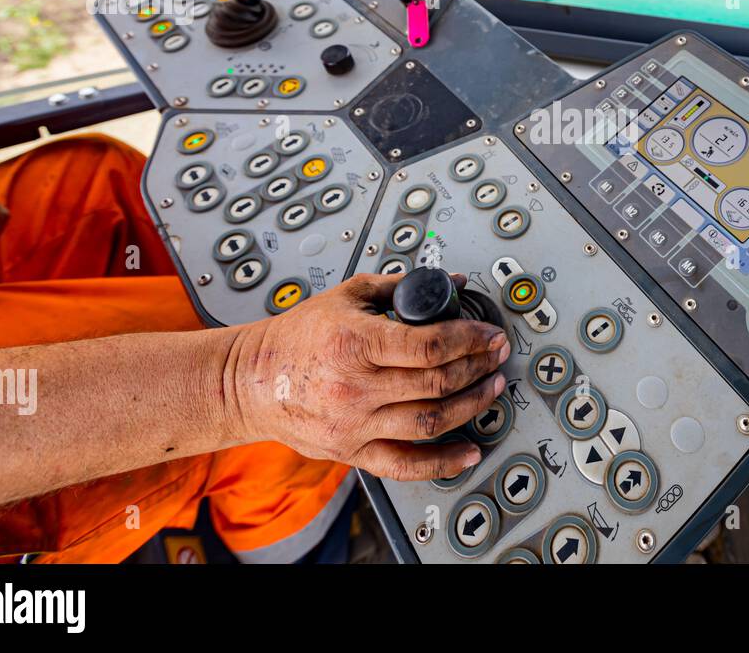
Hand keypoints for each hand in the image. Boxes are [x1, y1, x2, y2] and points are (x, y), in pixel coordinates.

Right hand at [229, 273, 509, 480]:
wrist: (251, 380)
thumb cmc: (298, 337)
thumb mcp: (348, 297)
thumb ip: (400, 287)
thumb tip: (448, 282)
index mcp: (355, 344)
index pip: (431, 346)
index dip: (471, 340)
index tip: (491, 336)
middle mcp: (355, 388)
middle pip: (437, 384)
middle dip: (478, 368)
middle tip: (497, 357)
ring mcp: (354, 425)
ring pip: (430, 423)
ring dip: (471, 406)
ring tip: (491, 389)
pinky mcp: (352, 452)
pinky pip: (405, 465)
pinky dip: (442, 464)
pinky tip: (469, 452)